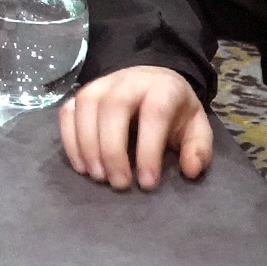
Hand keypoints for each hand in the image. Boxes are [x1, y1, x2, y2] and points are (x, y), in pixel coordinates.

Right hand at [59, 66, 212, 190]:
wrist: (154, 81)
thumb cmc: (175, 110)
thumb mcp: (196, 126)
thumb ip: (198, 148)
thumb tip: (190, 170)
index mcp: (163, 88)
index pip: (154, 113)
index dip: (148, 150)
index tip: (147, 183)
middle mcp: (128, 80)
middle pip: (113, 107)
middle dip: (112, 150)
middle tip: (119, 184)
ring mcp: (101, 84)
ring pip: (86, 106)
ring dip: (88, 145)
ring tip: (98, 177)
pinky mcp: (82, 93)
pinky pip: (68, 111)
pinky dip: (70, 139)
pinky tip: (81, 166)